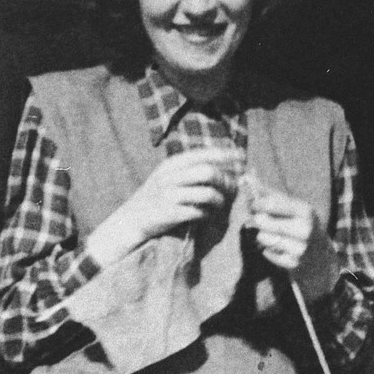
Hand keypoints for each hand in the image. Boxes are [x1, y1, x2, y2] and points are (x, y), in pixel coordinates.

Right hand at [89, 147, 238, 264]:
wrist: (131, 220)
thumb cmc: (158, 198)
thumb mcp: (170, 177)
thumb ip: (192, 170)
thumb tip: (226, 165)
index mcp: (171, 164)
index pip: (203, 154)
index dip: (225, 154)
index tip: (242, 158)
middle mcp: (170, 176)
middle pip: (209, 173)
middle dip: (226, 181)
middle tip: (231, 190)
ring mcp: (169, 195)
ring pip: (208, 194)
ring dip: (220, 201)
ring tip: (220, 206)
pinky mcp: (170, 214)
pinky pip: (199, 213)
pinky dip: (208, 215)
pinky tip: (206, 216)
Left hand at [242, 175, 321, 272]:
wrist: (320, 255)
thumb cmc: (300, 223)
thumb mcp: (292, 206)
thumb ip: (269, 193)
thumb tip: (245, 177)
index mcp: (305, 210)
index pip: (271, 203)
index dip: (257, 204)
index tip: (254, 205)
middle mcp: (305, 229)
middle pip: (264, 221)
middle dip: (258, 220)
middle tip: (259, 220)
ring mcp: (300, 248)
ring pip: (264, 238)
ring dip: (262, 236)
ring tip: (271, 234)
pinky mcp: (293, 263)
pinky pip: (267, 253)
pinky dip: (267, 250)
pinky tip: (277, 248)